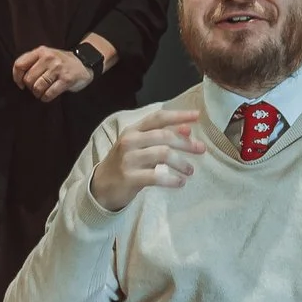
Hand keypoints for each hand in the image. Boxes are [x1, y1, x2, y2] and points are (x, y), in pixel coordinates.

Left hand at [13, 45, 95, 103]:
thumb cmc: (61, 62)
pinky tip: (48, 96)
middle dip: (30, 87)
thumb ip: (32, 62)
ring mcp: (58, 68)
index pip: (19, 64)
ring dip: (38, 94)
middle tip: (36, 88)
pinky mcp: (66, 79)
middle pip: (28, 79)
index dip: (17, 77)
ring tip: (42, 92)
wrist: (84, 63)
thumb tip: (18, 79)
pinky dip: (46, 98)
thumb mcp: (46, 55)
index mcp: (41, 51)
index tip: (21, 84)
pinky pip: (49, 94)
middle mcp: (49, 58)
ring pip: (37, 87)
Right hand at [89, 108, 203, 211]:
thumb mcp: (140, 146)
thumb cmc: (125, 163)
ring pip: (162, 154)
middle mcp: (130, 141)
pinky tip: (180, 182)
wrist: (100, 186)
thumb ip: (162, 137)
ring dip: (181, 163)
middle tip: (201, 149)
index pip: (158, 118)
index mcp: (133, 130)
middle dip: (185, 143)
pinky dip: (171, 179)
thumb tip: (188, 130)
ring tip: (190, 171)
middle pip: (164, 136)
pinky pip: (156, 176)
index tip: (197, 115)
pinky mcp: (129, 177)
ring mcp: (128, 159)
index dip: (178, 115)